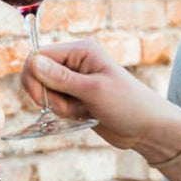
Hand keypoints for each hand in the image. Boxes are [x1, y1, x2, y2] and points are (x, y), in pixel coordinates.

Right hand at [21, 40, 180, 155]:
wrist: (147, 129)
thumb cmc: (127, 105)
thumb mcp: (93, 91)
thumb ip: (61, 78)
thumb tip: (33, 62)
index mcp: (80, 51)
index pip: (39, 55)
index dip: (33, 76)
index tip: (40, 98)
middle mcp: (75, 62)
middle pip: (38, 74)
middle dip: (46, 95)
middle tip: (66, 107)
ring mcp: (75, 81)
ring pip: (45, 92)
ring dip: (58, 106)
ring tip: (82, 111)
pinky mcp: (75, 97)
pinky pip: (55, 104)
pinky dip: (63, 113)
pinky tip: (83, 115)